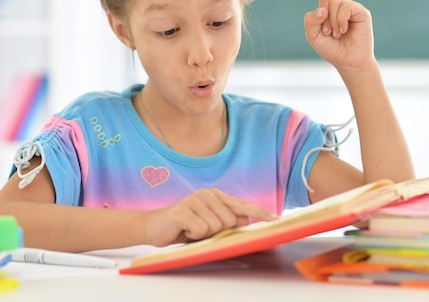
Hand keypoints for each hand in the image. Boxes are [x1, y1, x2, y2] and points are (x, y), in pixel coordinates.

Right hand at [144, 188, 276, 246]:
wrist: (153, 227)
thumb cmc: (184, 227)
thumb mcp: (209, 226)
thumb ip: (227, 221)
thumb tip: (248, 220)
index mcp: (215, 196)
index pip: (242, 205)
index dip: (259, 213)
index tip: (276, 219)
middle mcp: (207, 194)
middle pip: (230, 221)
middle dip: (218, 231)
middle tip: (200, 230)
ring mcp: (194, 200)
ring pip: (217, 226)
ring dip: (204, 234)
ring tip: (191, 230)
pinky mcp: (183, 210)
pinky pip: (201, 230)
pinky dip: (193, 235)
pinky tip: (184, 230)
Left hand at [303, 0, 374, 68]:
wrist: (348, 61)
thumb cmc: (331, 49)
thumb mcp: (312, 35)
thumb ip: (310, 20)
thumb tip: (323, 7)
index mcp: (329, 7)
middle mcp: (341, 4)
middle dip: (322, 16)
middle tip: (329, 32)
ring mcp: (351, 6)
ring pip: (333, 3)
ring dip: (331, 22)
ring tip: (338, 33)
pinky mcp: (361, 11)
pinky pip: (344, 8)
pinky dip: (340, 22)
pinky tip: (345, 30)